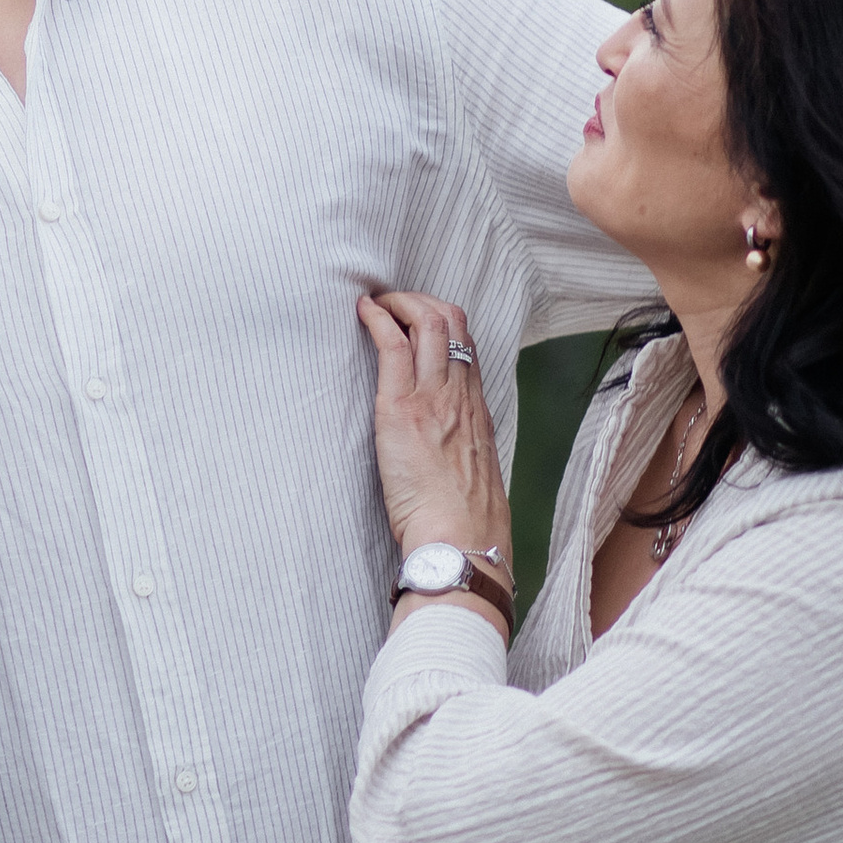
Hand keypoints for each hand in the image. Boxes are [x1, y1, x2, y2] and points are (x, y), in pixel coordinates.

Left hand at [358, 287, 513, 591]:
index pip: (468, 347)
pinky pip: (394, 347)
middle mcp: (461, 397)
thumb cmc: (466, 523)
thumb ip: (463, 451)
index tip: (421, 319)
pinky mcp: (402, 410)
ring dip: (398, 302)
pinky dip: (378, 320)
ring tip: (376, 302)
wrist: (461, 541)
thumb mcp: (475, 476)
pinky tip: (364, 311)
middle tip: (395, 301)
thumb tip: (447, 450)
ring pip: (428, 323)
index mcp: (478, 412)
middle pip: (452, 322)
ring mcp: (434, 399)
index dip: (444, 322)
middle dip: (420, 300)